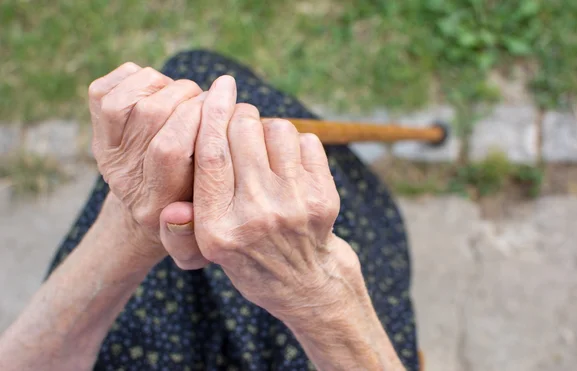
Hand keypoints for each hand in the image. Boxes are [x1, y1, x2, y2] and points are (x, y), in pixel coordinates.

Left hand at [88, 62, 207, 265]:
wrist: (152, 209)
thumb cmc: (197, 201)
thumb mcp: (216, 206)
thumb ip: (224, 178)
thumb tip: (233, 128)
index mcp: (158, 203)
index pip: (169, 149)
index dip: (200, 116)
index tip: (225, 104)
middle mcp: (125, 180)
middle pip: (151, 114)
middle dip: (187, 96)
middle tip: (210, 99)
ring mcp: (106, 156)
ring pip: (128, 100)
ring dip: (164, 86)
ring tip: (187, 96)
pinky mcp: (96, 134)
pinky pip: (105, 92)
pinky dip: (134, 78)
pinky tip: (159, 88)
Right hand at [186, 75, 367, 324]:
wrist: (302, 280)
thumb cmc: (246, 256)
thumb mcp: (205, 251)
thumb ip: (179, 230)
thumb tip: (170, 211)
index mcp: (218, 228)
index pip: (210, 153)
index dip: (212, 112)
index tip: (218, 87)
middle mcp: (257, 215)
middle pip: (243, 131)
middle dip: (239, 115)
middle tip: (239, 122)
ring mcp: (294, 206)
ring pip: (277, 130)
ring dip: (267, 129)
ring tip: (264, 150)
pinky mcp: (323, 197)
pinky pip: (307, 141)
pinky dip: (295, 143)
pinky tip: (287, 164)